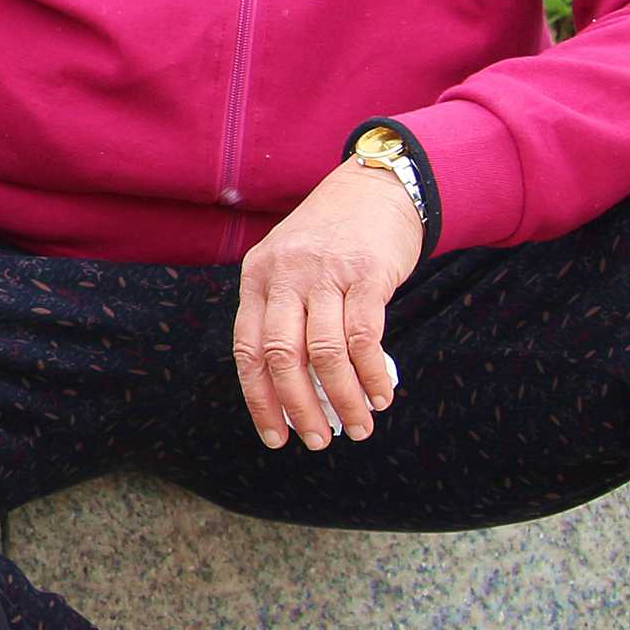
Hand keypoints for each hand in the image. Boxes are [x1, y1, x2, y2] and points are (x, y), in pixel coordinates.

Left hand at [232, 164, 420, 450]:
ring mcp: (326, 273)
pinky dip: (372, 375)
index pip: (248, 350)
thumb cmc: (329, 240)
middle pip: (283, 356)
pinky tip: (381, 397)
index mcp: (257, 278)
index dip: (260, 399)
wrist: (374, 188)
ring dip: (344, 399)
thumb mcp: (288, 266)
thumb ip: (283, 315)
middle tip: (319, 441)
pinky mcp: (367, 274)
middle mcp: (285, 275)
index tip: (275, 437)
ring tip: (358, 428)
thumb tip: (293, 389)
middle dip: (300, 408)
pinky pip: (366, 336)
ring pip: (326, 353)